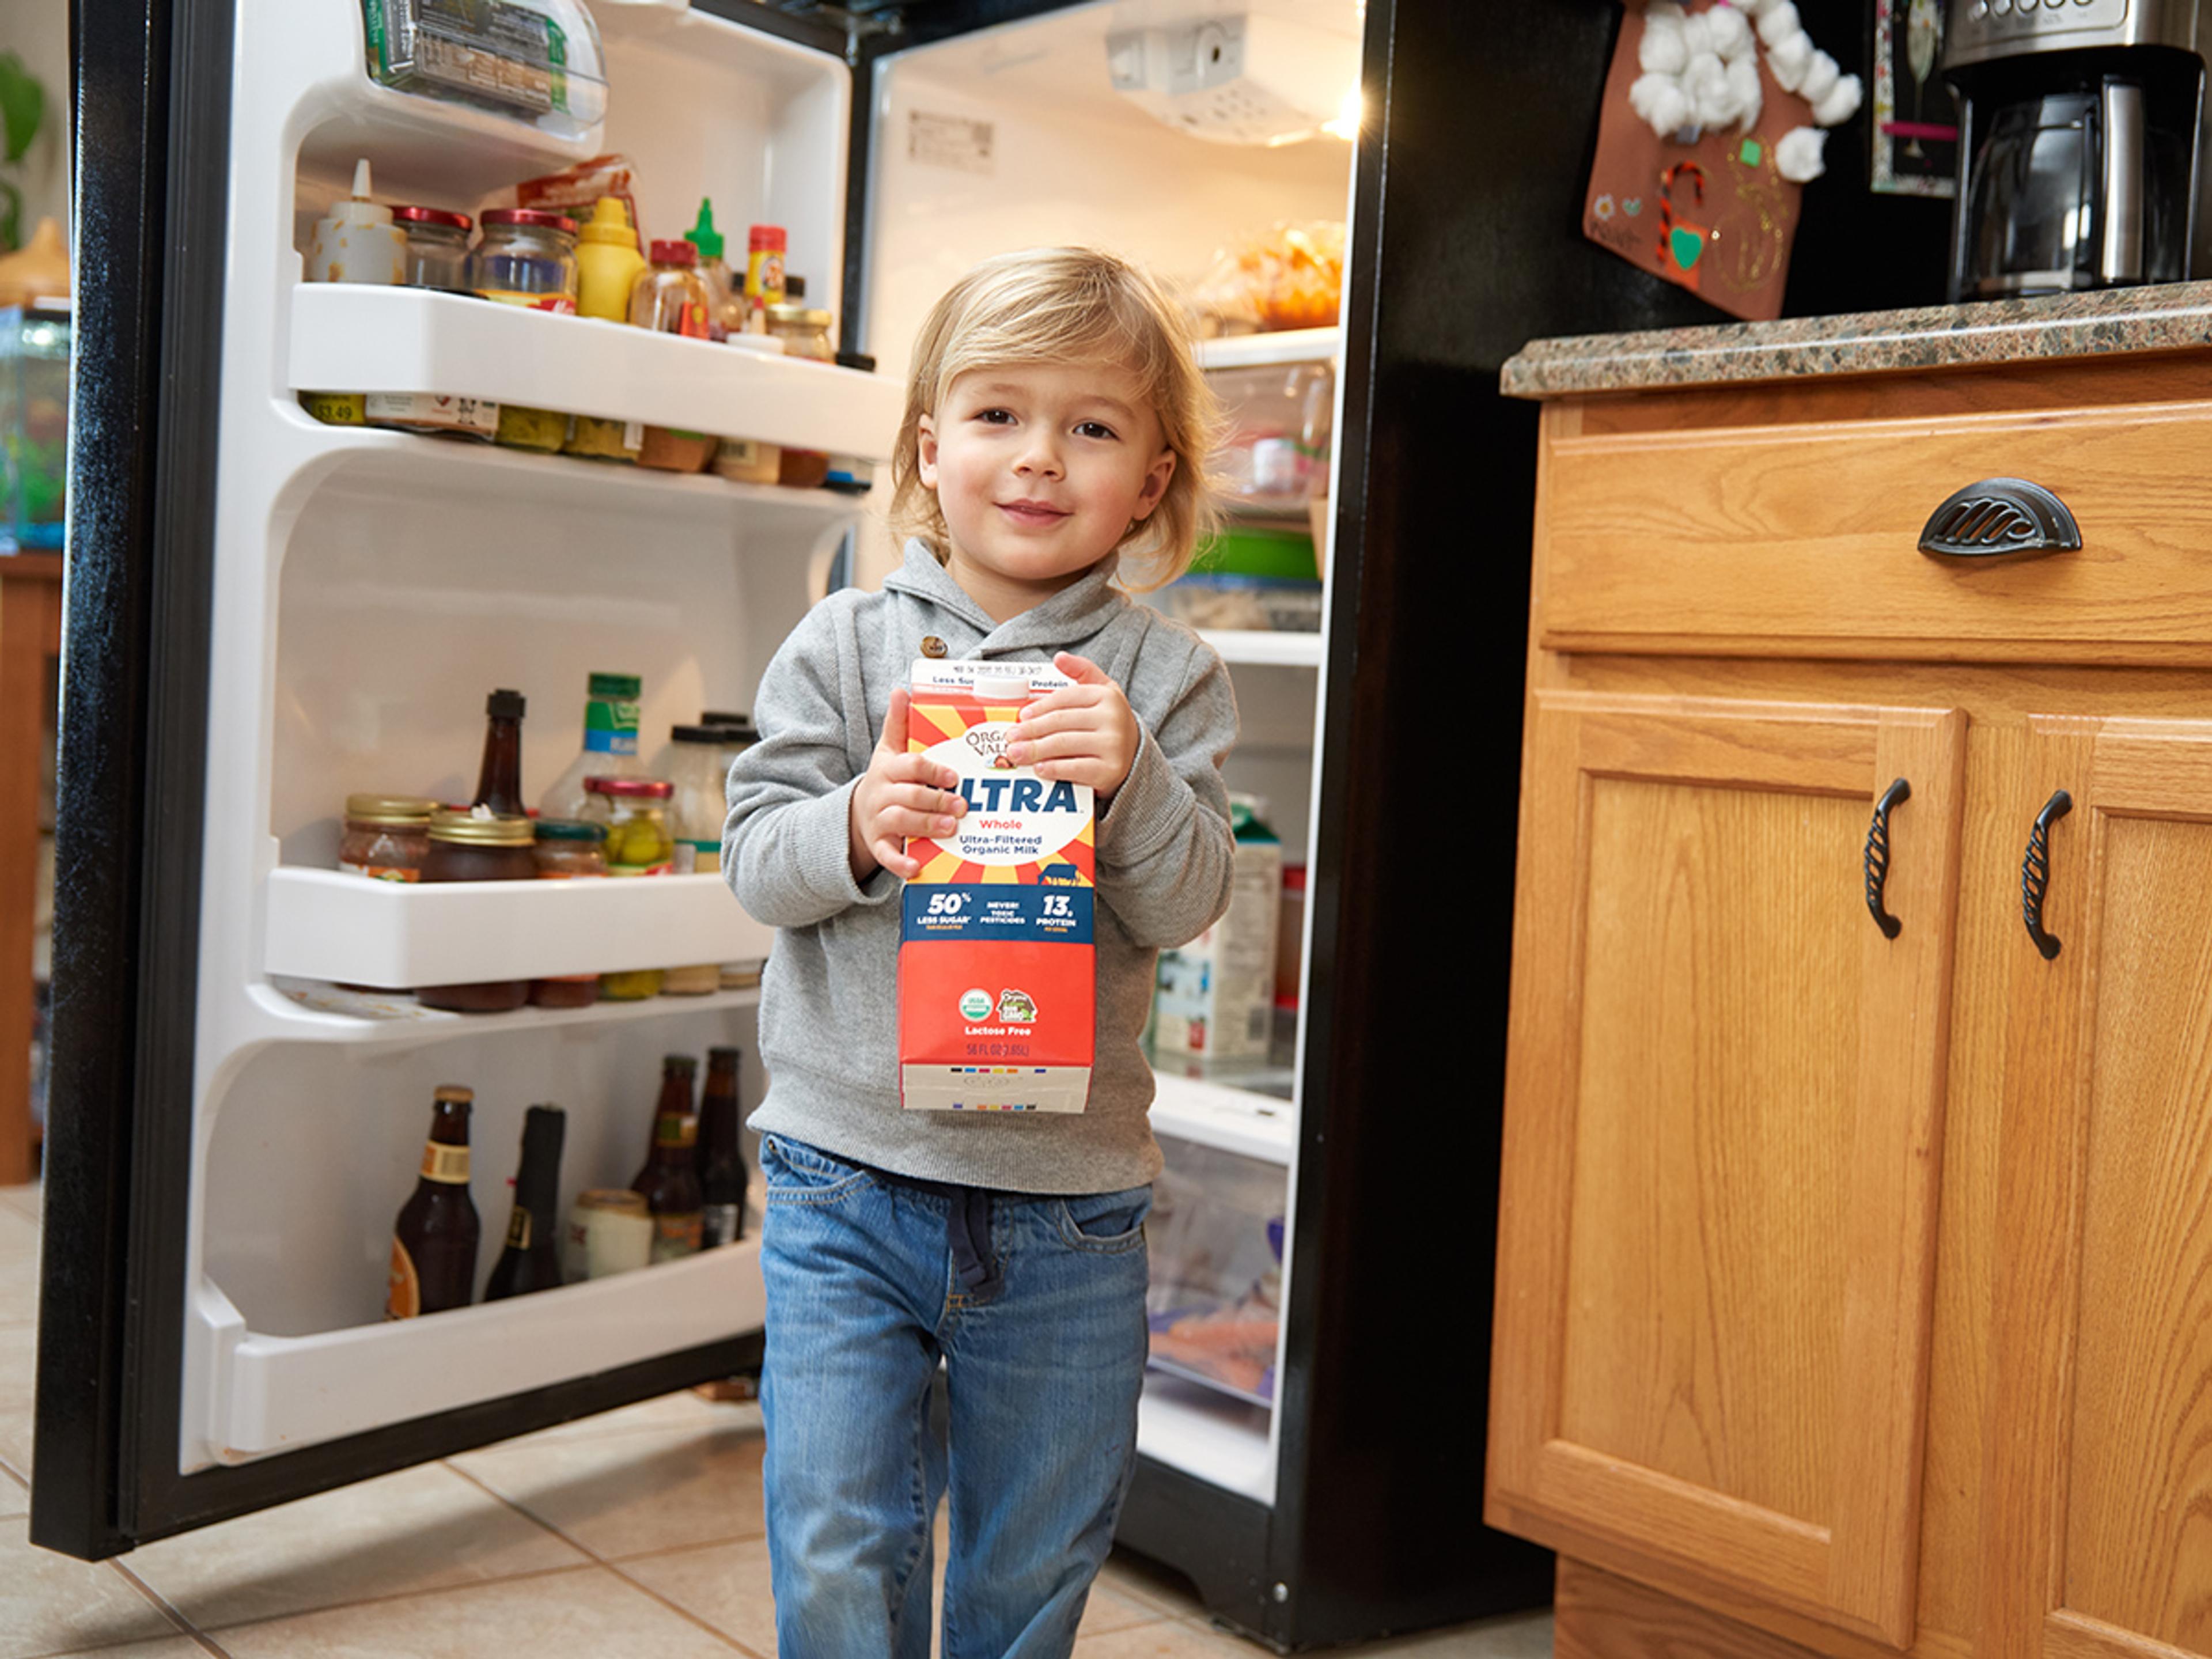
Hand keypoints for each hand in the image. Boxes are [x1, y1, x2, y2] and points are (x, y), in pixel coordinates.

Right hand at [849, 686, 966, 882]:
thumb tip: (901, 690)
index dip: (933, 771)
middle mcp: (881, 794)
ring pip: (900, 822)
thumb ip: (898, 723)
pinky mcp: (878, 845)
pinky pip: (886, 856)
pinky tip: (917, 866)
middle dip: (936, 800)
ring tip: (951, 828)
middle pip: (908, 795)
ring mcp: (878, 821)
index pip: (910, 766)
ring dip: (926, 825)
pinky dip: (901, 863)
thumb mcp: (889, 751)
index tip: (954, 776)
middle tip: (962, 805)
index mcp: (888, 769)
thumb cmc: (887, 780)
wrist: (859, 814)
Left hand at [1005, 653, 1141, 799]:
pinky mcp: (1111, 770)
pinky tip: (1039, 769)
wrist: (1134, 755)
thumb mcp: (1101, 691)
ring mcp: (1113, 745)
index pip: (1065, 698)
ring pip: (1064, 744)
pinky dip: (1054, 769)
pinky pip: (1076, 768)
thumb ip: (1081, 671)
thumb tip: (1059, 657)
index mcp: (1106, 695)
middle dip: (1031, 730)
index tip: (1022, 716)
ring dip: (1035, 749)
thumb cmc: (1107, 722)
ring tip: (1015, 753)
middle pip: (1061, 722)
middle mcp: (1112, 718)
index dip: (1039, 707)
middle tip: (1010, 737)